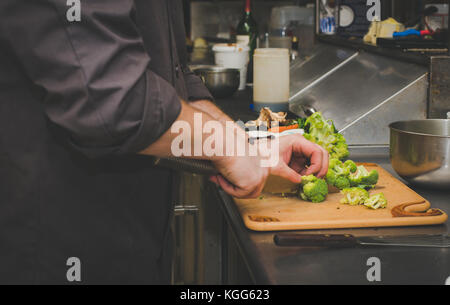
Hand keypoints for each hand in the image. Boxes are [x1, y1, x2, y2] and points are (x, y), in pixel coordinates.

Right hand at [209, 134, 327, 198]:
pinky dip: (227, 186)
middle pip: (252, 189)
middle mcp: (265, 167)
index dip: (288, 174)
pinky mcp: (252, 182)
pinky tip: (223, 175)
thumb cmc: (227, 146)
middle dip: (235, 187)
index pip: (278, 170)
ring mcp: (260, 176)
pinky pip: (237, 193)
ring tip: (223, 173)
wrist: (224, 143)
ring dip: (230, 186)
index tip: (297, 178)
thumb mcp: (238, 158)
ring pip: (243, 193)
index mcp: (264, 158)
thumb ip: (239, 169)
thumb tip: (228, 177)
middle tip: (222, 177)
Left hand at [269, 134, 328, 182]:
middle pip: (322, 154)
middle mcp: (302, 145)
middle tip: (317, 179)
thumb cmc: (265, 155)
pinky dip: (311, 173)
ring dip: (318, 170)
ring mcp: (302, 152)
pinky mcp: (299, 160)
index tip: (310, 175)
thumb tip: (300, 181)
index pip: (316, 151)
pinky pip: (311, 166)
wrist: (258, 155)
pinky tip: (305, 179)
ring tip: (312, 180)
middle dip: (322, 167)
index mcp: (297, 141)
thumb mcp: (276, 165)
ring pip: (319, 159)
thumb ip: (288, 173)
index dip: (317, 164)